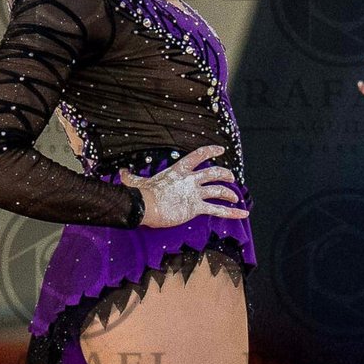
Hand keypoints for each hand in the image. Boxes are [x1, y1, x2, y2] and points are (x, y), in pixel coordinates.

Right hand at [120, 145, 248, 227]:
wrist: (145, 206)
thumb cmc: (141, 194)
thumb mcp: (136, 182)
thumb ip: (131, 177)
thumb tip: (121, 173)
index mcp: (178, 171)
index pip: (198, 156)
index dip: (211, 151)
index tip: (221, 150)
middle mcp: (189, 180)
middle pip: (213, 173)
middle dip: (225, 174)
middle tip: (231, 177)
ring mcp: (194, 194)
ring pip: (218, 190)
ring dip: (229, 193)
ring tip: (235, 197)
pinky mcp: (196, 208)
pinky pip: (217, 210)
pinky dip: (232, 212)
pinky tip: (242, 213)